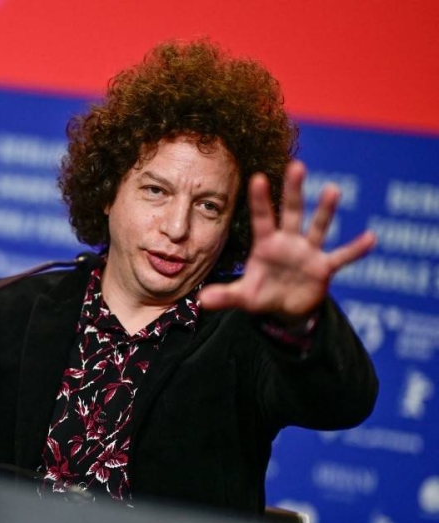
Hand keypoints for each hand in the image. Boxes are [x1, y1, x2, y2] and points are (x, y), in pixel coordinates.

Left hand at [197, 161, 375, 323]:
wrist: (285, 309)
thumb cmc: (263, 294)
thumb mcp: (243, 297)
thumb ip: (224, 295)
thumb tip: (200, 300)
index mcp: (266, 244)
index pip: (261, 217)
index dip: (260, 199)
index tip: (256, 177)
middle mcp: (288, 242)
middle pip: (291, 212)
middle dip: (293, 191)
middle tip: (296, 165)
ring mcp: (308, 252)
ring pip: (318, 227)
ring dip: (325, 211)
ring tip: (333, 189)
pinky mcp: (324, 267)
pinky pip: (342, 256)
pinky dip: (356, 249)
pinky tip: (371, 238)